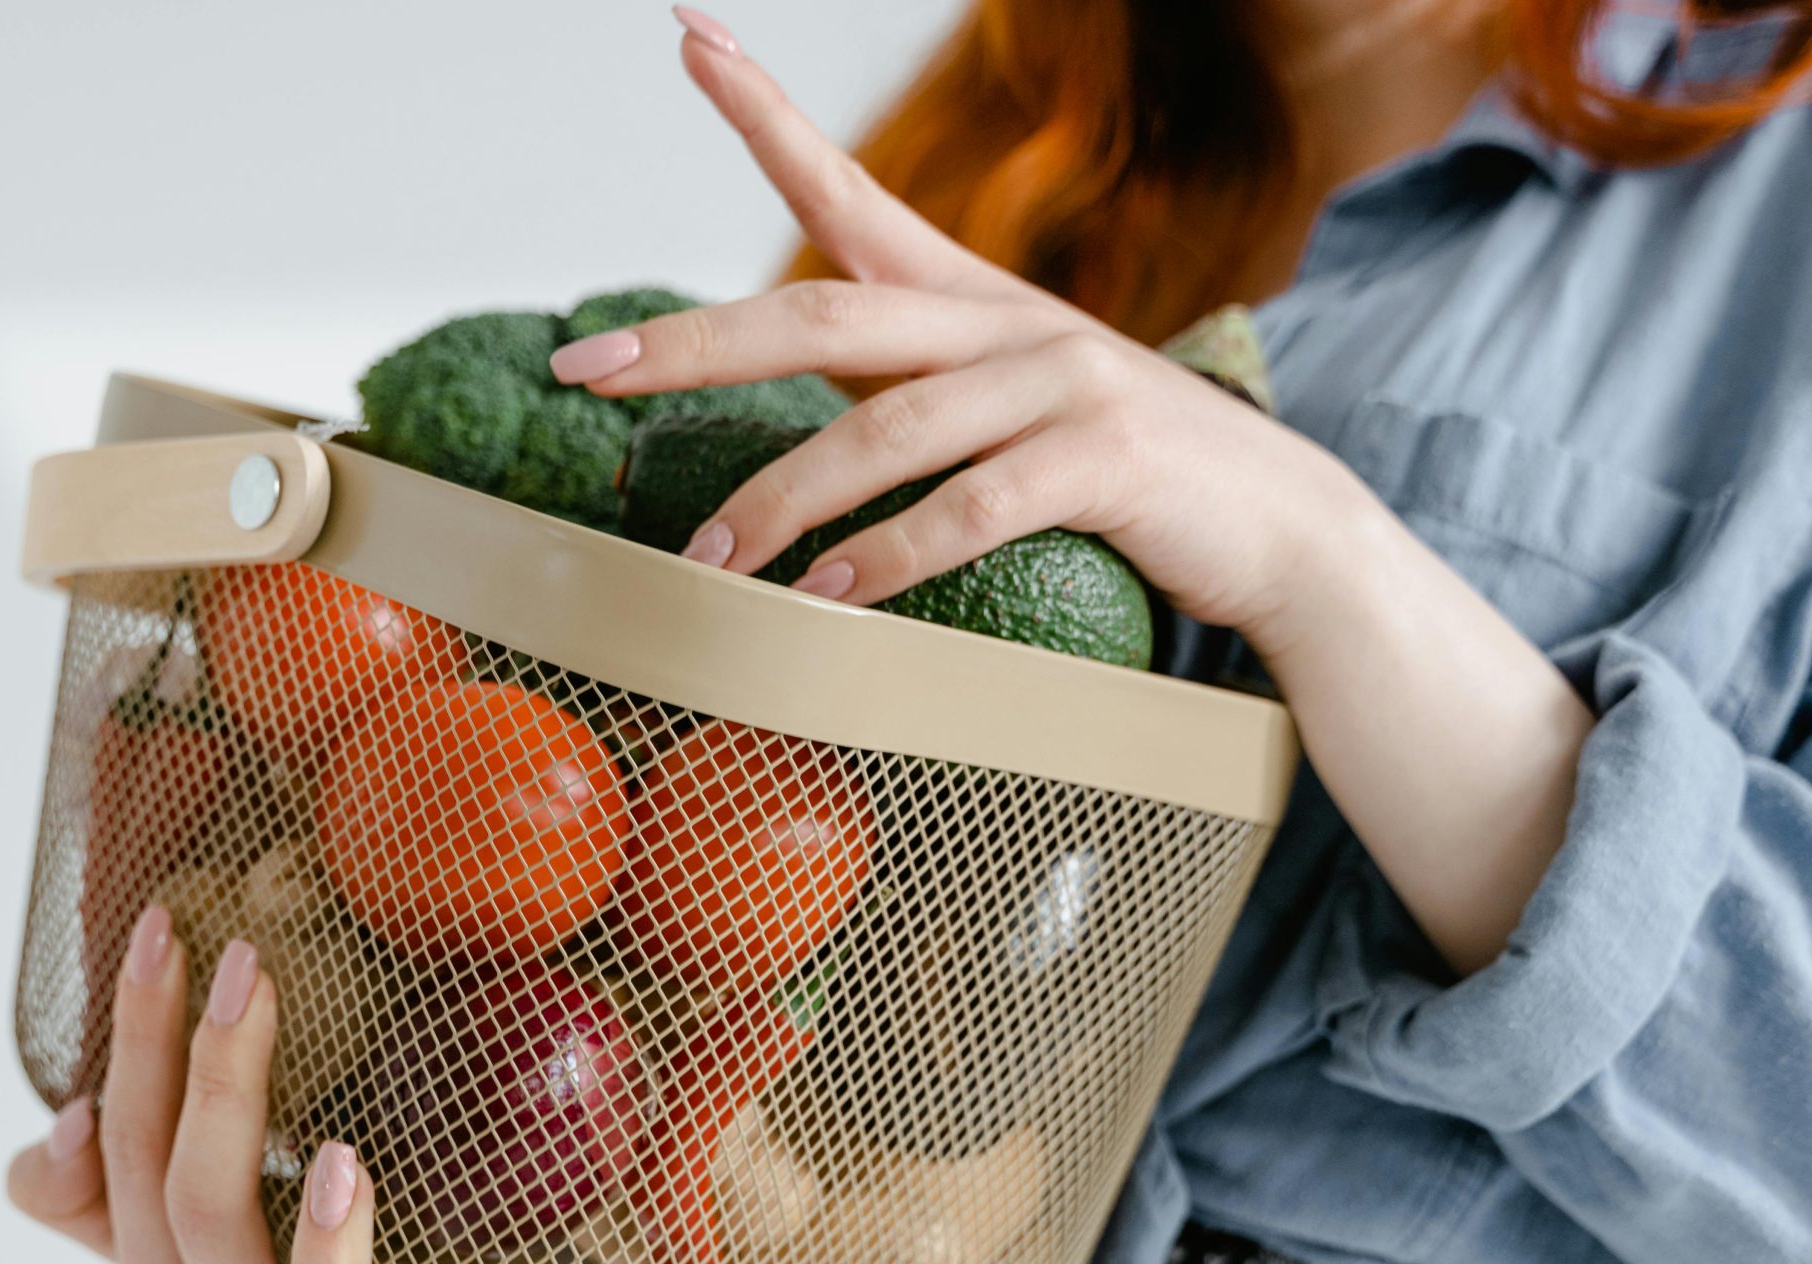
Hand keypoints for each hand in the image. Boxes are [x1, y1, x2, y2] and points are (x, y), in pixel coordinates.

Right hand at [6, 908, 612, 1263]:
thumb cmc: (250, 1231)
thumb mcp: (149, 1199)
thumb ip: (77, 1178)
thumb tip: (66, 1120)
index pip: (123, 1157)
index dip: (137, 1047)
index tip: (166, 933)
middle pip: (200, 1218)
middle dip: (219, 1087)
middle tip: (252, 972)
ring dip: (326, 1254)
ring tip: (344, 1163)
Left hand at [548, 18, 1388, 644]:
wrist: (1282, 530)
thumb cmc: (1121, 479)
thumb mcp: (1002, 412)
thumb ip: (903, 392)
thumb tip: (788, 401)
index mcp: (970, 300)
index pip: (849, 190)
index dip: (764, 114)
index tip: (689, 35)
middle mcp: (1007, 321)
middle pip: (824, 313)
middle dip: (696, 341)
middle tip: (589, 370)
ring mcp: (1061, 383)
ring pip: (885, 428)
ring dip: (782, 500)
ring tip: (708, 561)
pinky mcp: (1105, 460)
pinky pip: (971, 506)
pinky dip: (888, 556)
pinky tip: (826, 599)